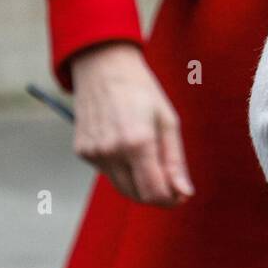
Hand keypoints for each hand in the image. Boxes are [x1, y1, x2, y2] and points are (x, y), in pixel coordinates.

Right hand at [68, 41, 194, 205]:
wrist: (104, 68)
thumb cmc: (142, 91)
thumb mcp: (168, 120)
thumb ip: (175, 160)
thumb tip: (184, 193)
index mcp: (138, 142)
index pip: (153, 190)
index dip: (170, 199)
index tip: (182, 195)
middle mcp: (111, 152)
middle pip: (135, 194)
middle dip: (156, 194)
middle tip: (172, 184)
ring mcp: (93, 154)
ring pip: (121, 185)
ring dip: (139, 183)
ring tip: (152, 158)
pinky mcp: (82, 152)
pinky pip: (107, 171)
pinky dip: (122, 168)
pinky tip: (128, 145)